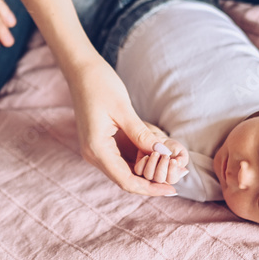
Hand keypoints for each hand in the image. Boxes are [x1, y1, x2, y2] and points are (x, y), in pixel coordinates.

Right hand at [66, 57, 186, 195]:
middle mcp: (93, 154)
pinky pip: (121, 159)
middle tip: (177, 179)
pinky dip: (138, 160)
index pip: (126, 181)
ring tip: (170, 167)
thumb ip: (142, 134)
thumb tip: (164, 154)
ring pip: (124, 170)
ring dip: (146, 171)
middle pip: (125, 179)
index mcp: (97, 149)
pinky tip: (155, 155)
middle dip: (150, 181)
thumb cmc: (100, 85)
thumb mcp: (124, 110)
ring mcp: (95, 149)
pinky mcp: (99, 142)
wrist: (81, 70)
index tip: (172, 189)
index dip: (150, 188)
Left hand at [133, 134, 189, 184]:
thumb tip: (178, 164)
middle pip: (159, 179)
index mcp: (172, 175)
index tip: (173, 160)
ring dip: (152, 164)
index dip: (172, 172)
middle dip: (162, 167)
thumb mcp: (180, 150)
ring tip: (156, 153)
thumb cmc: (171, 146)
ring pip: (148, 175)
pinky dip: (143, 163)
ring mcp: (149, 172)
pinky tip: (147, 155)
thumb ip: (182, 158)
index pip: (172, 179)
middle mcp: (160, 176)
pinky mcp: (139, 167)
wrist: (158, 138)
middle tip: (165, 156)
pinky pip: (139, 170)